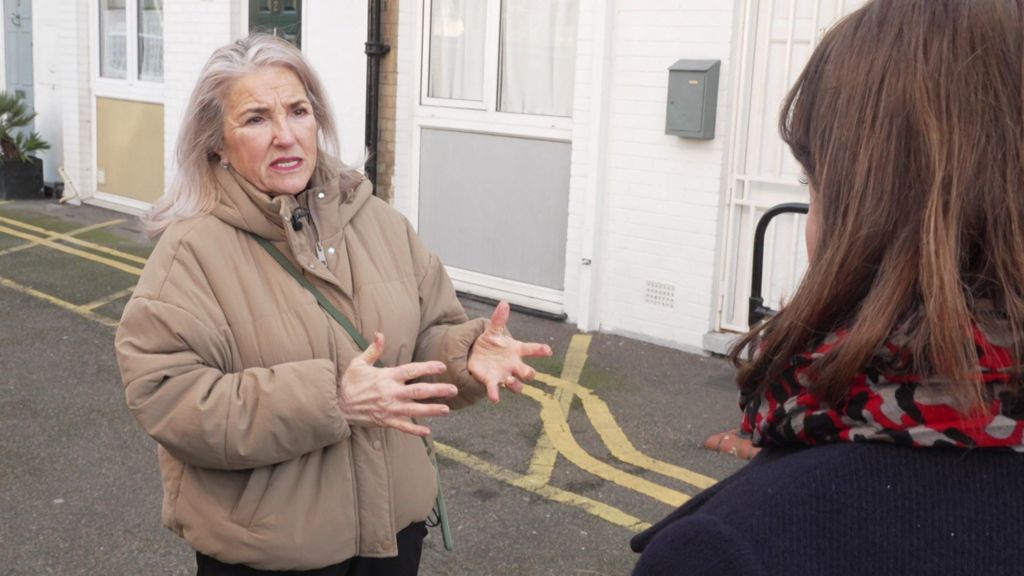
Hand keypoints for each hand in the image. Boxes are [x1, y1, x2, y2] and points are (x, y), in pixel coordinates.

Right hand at [338, 333, 458, 435]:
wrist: (336, 405)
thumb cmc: (348, 383)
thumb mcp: (358, 363)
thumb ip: (373, 350)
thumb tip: (380, 334)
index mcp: (386, 376)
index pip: (411, 370)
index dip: (428, 367)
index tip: (442, 366)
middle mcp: (390, 393)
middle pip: (418, 391)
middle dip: (437, 390)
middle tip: (454, 390)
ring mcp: (389, 408)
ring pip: (414, 410)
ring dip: (431, 410)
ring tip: (446, 410)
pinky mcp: (384, 421)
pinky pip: (402, 426)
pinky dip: (415, 429)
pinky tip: (428, 430)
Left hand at [468, 301, 552, 402]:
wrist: (475, 355)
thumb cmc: (490, 343)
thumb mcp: (493, 330)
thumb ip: (499, 319)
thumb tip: (504, 303)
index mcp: (516, 350)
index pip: (532, 349)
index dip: (540, 349)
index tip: (547, 350)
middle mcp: (514, 365)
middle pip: (528, 372)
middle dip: (530, 373)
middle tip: (528, 372)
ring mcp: (504, 375)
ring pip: (517, 385)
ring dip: (516, 384)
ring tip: (509, 380)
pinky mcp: (492, 382)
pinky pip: (495, 390)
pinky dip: (495, 394)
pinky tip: (495, 398)